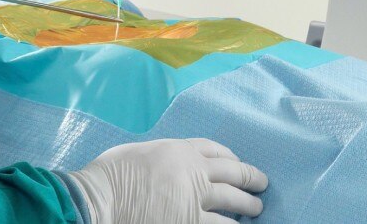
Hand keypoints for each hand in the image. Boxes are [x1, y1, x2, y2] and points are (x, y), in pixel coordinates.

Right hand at [67, 138, 266, 223]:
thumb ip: (162, 156)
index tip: (237, 161)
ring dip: (248, 206)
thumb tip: (165, 163)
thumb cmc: (112, 174)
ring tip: (256, 210)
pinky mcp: (190, 222)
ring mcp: (194, 198)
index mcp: (180, 149)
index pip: (214, 149)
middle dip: (250, 178)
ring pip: (232, 201)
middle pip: (232, 172)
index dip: (230, 156)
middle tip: (262, 184)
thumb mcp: (141, 151)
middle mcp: (193, 171)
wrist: (103, 198)